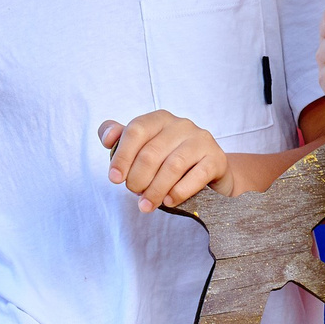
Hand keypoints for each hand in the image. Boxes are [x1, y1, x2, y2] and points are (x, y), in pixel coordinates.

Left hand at [99, 112, 228, 211]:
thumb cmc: (171, 159)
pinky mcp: (216, 159)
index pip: (136, 130)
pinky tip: (168, 201)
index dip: (122, 156)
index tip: (114, 178)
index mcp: (160, 119)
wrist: (210, 171)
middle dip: (138, 178)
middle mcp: (181, 125)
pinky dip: (178, 192)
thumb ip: (122, 139)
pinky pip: (196, 176)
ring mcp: (201, 140)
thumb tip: (108, 138)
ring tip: (147, 204)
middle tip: (134, 193)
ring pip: (172, 166)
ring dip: (155, 190)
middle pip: (152, 152)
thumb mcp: (145, 147)